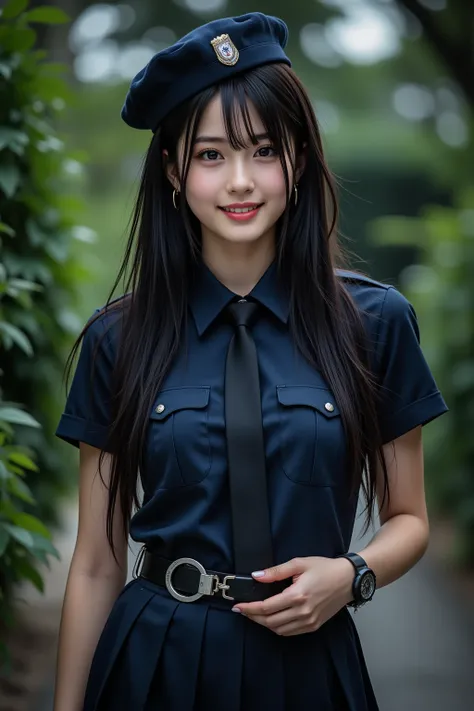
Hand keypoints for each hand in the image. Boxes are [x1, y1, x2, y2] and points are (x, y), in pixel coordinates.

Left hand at [233, 556, 353, 636]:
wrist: (348, 580)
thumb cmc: (325, 568)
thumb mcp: (299, 563)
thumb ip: (276, 571)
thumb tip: (256, 576)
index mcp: (297, 596)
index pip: (267, 607)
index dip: (250, 608)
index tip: (238, 606)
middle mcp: (302, 612)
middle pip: (270, 622)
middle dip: (253, 617)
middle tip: (242, 610)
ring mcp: (309, 621)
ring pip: (279, 630)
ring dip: (264, 623)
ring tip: (254, 614)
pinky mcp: (314, 626)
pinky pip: (290, 632)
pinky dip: (277, 628)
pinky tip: (271, 619)